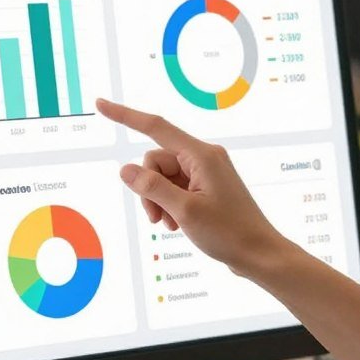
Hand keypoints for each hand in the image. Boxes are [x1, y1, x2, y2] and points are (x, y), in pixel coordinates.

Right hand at [96, 98, 285, 278]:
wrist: (258, 254)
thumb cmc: (229, 233)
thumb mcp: (185, 211)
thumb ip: (152, 188)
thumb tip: (125, 170)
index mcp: (202, 155)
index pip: (155, 127)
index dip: (125, 115)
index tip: (101, 104)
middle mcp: (203, 158)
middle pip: (156, 161)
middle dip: (149, 188)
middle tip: (157, 217)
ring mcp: (204, 173)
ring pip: (162, 177)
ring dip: (158, 200)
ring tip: (169, 224)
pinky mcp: (204, 187)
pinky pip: (174, 187)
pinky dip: (169, 204)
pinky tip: (177, 224)